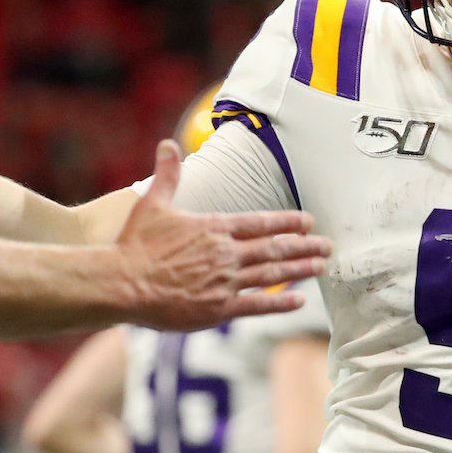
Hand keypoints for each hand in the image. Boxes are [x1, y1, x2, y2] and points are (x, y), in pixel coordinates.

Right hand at [116, 140, 329, 329]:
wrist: (123, 283)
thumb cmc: (135, 245)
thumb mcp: (152, 203)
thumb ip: (167, 175)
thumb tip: (167, 144)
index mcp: (214, 228)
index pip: (260, 222)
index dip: (288, 222)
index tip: (309, 221)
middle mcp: (226, 253)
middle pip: (274, 248)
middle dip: (305, 246)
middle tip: (328, 246)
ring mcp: (225, 282)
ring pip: (272, 275)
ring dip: (300, 269)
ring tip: (321, 267)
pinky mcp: (218, 308)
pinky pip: (257, 305)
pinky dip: (280, 303)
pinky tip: (299, 301)